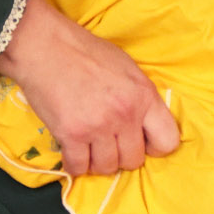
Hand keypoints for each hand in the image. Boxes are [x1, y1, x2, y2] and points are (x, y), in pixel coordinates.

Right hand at [0, 0, 182, 179]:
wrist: (45, 46)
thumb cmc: (85, 53)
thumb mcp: (127, 69)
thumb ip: (140, 98)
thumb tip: (145, 125)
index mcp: (144, 95)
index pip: (168, 141)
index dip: (154, 147)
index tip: (140, 141)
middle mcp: (125, 113)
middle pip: (134, 160)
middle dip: (121, 156)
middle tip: (108, 143)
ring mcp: (98, 125)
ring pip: (107, 168)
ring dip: (97, 162)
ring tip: (89, 147)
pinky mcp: (71, 134)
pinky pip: (78, 167)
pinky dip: (75, 165)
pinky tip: (72, 152)